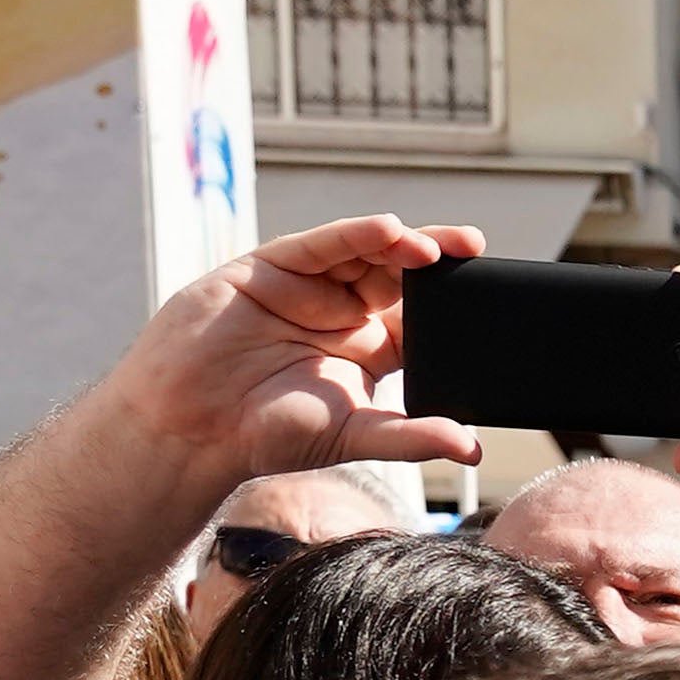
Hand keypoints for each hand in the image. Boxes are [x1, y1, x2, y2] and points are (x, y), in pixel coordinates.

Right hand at [87, 216, 491, 507]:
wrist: (189, 425)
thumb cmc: (266, 434)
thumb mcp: (353, 436)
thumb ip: (412, 437)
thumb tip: (472, 449)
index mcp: (367, 349)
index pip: (421, 315)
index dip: (452, 303)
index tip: (491, 295)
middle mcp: (339, 312)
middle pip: (397, 275)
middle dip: (435, 261)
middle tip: (472, 251)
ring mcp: (304, 287)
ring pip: (362, 254)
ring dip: (399, 244)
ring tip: (432, 247)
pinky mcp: (267, 269)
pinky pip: (318, 246)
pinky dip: (351, 234)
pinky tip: (385, 230)